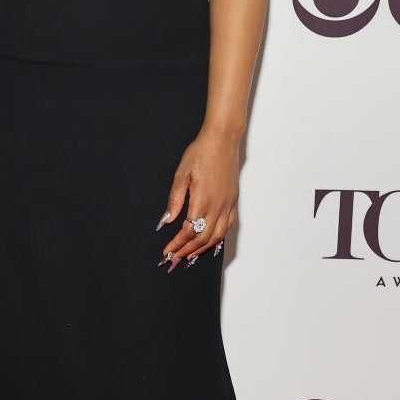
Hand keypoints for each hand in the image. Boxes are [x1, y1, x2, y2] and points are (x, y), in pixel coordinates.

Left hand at [159, 130, 239, 268]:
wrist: (222, 140)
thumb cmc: (201, 153)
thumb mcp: (181, 175)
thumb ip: (175, 200)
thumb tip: (166, 221)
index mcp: (203, 200)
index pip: (189, 231)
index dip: (177, 244)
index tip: (167, 252)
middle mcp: (218, 206)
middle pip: (203, 238)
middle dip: (187, 251)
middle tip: (175, 259)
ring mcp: (228, 204)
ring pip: (217, 236)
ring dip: (202, 248)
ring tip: (190, 255)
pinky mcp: (233, 201)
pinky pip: (228, 226)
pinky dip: (218, 238)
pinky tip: (210, 242)